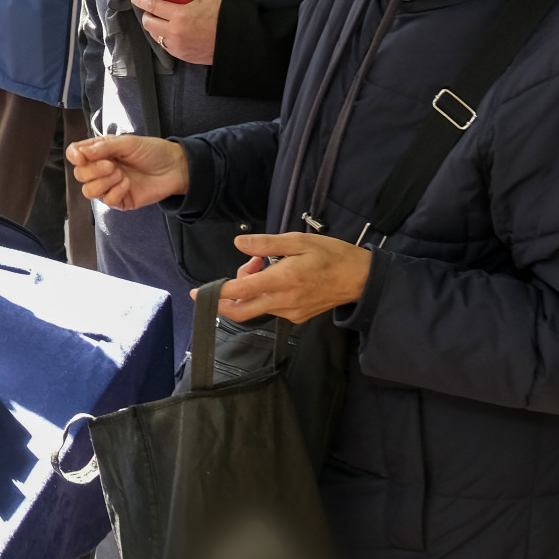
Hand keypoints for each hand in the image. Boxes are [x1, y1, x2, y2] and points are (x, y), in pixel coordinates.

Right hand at [67, 135, 188, 209]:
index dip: (75, 157)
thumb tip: (78, 154)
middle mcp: (101, 170)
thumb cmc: (151, 151)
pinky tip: (128, 184)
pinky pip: (107, 201)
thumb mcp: (126, 143)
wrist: (175, 167)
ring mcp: (110, 186)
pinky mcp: (121, 200)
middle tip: (113, 165)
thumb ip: (102, 148)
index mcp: (100, 152)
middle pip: (80, 175)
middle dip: (93, 171)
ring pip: (89, 191)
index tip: (83, 157)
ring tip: (121, 175)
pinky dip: (116, 192)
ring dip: (103, 183)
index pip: (75, 155)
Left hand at [132, 0, 220, 67]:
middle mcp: (175, 33)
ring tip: (162, 19)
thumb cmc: (224, 17)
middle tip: (153, 9)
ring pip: (154, 36)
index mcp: (179, 15)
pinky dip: (164, 38)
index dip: (141, 1)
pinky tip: (172, 31)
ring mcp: (177, 46)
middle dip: (147, 14)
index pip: (152, 6)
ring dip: (155, 27)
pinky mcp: (182, 55)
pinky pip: (165, 46)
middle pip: (148, 23)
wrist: (237, 41)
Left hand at [217, 233, 372, 324]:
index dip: (216, 293)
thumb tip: (238, 243)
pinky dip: (263, 293)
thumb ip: (266, 243)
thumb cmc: (331, 255)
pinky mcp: (297, 317)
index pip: (240, 292)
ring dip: (250, 288)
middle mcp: (284, 302)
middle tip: (244, 268)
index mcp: (283, 281)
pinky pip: (270, 308)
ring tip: (265, 263)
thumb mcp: (299, 241)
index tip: (197, 292)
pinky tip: (276, 276)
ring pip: (255, 307)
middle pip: (241, 311)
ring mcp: (290, 313)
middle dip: (227, 295)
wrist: (360, 279)